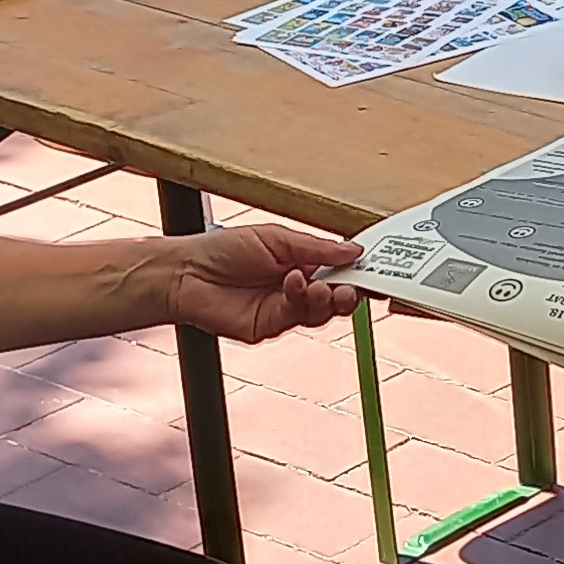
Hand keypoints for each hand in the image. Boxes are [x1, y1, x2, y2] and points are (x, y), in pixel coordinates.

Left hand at [157, 222, 361, 340]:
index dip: (358, 270)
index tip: (375, 269)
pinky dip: (303, 302)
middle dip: (350, 290)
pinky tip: (296, 286)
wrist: (187, 273)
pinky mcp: (272, 326)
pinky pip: (300, 319)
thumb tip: (354, 251)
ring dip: (328, 298)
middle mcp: (297, 286)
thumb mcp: (277, 238)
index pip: (339, 269)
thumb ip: (317, 248)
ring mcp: (286, 308)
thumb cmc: (224, 249)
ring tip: (321, 286)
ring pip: (323, 311)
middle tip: (355, 285)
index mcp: (301, 261)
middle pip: (337, 294)